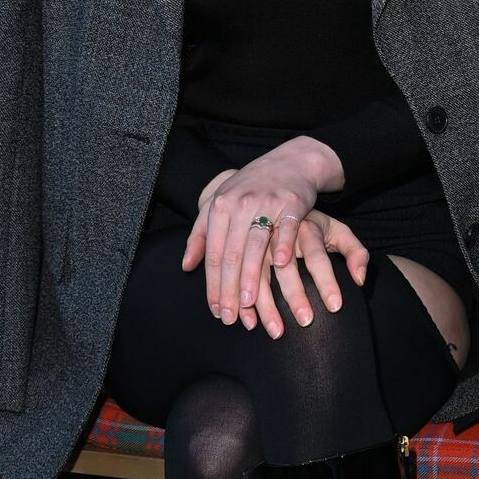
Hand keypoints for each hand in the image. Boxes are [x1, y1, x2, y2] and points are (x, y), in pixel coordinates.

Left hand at [181, 136, 344, 323]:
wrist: (290, 161)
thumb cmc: (251, 187)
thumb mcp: (220, 203)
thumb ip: (201, 235)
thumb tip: (187, 266)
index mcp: (220, 207)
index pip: (214, 254)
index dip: (213, 285)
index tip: (216, 311)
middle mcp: (240, 205)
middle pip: (232, 254)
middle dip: (229, 290)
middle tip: (230, 317)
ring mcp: (266, 203)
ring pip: (256, 246)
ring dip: (251, 277)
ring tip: (249, 304)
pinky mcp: (292, 203)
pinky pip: (287, 228)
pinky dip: (284, 247)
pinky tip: (281, 267)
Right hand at [246, 209, 370, 338]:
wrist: (276, 202)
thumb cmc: (313, 227)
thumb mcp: (336, 231)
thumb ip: (355, 252)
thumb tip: (360, 279)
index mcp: (306, 227)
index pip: (318, 256)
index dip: (326, 281)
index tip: (335, 306)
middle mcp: (280, 234)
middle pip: (287, 268)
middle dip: (296, 296)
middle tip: (306, 322)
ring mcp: (258, 244)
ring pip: (259, 275)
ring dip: (265, 305)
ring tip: (277, 331)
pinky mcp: (242, 252)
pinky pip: (238, 277)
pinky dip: (241, 302)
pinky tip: (248, 322)